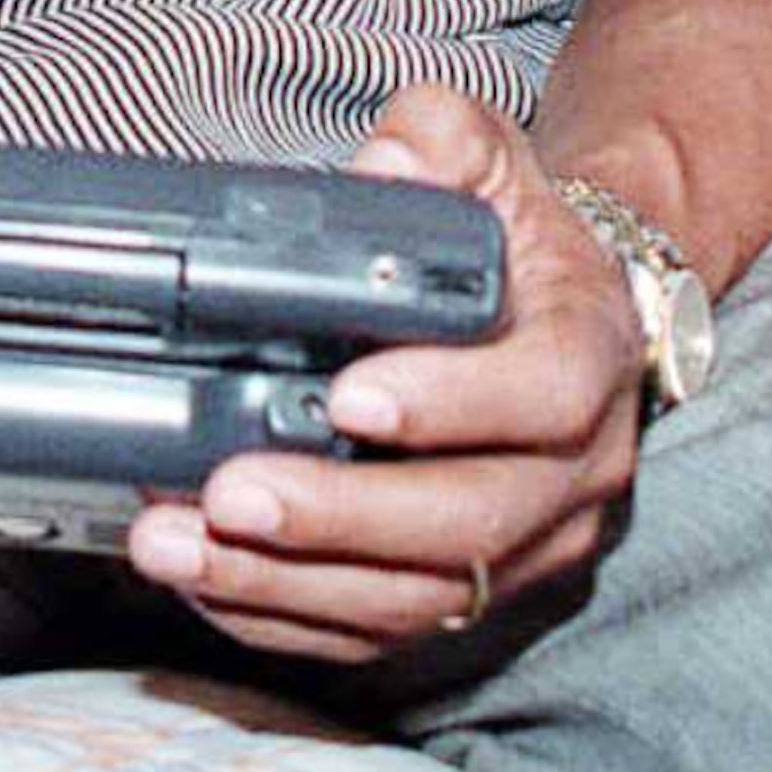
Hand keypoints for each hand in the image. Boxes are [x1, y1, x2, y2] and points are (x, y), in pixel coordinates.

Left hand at [124, 83, 645, 664]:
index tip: (348, 397)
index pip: (540, 396)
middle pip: (469, 524)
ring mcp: (529, 547)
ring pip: (419, 598)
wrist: (559, 314)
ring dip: (290, 583)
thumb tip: (384, 165)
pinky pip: (381, 632)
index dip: (451, 406)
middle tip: (230, 494)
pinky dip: (287, 616)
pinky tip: (205, 580)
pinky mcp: (471, 595)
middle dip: (339, 518)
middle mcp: (577, 471)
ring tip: (179, 545)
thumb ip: (440, 139)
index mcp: (591, 355)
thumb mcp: (490, 156)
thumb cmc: (513, 236)